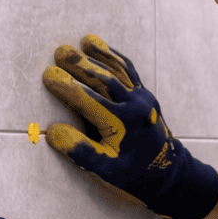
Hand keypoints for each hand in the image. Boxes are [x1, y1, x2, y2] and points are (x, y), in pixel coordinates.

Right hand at [42, 35, 217, 218]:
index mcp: (121, 123)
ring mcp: (142, 98)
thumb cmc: (133, 175)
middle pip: (103, 79)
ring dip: (99, 55)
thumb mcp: (105, 170)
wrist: (169, 176)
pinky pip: (129, 72)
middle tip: (60, 52)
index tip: (49, 76)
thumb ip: (82, 151)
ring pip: (118, 71)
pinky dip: (115, 59)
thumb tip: (54, 132)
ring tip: (83, 42)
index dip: (66, 87)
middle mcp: (134, 106)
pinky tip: (102, 48)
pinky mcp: (146, 96)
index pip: (88, 100)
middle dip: (81, 64)